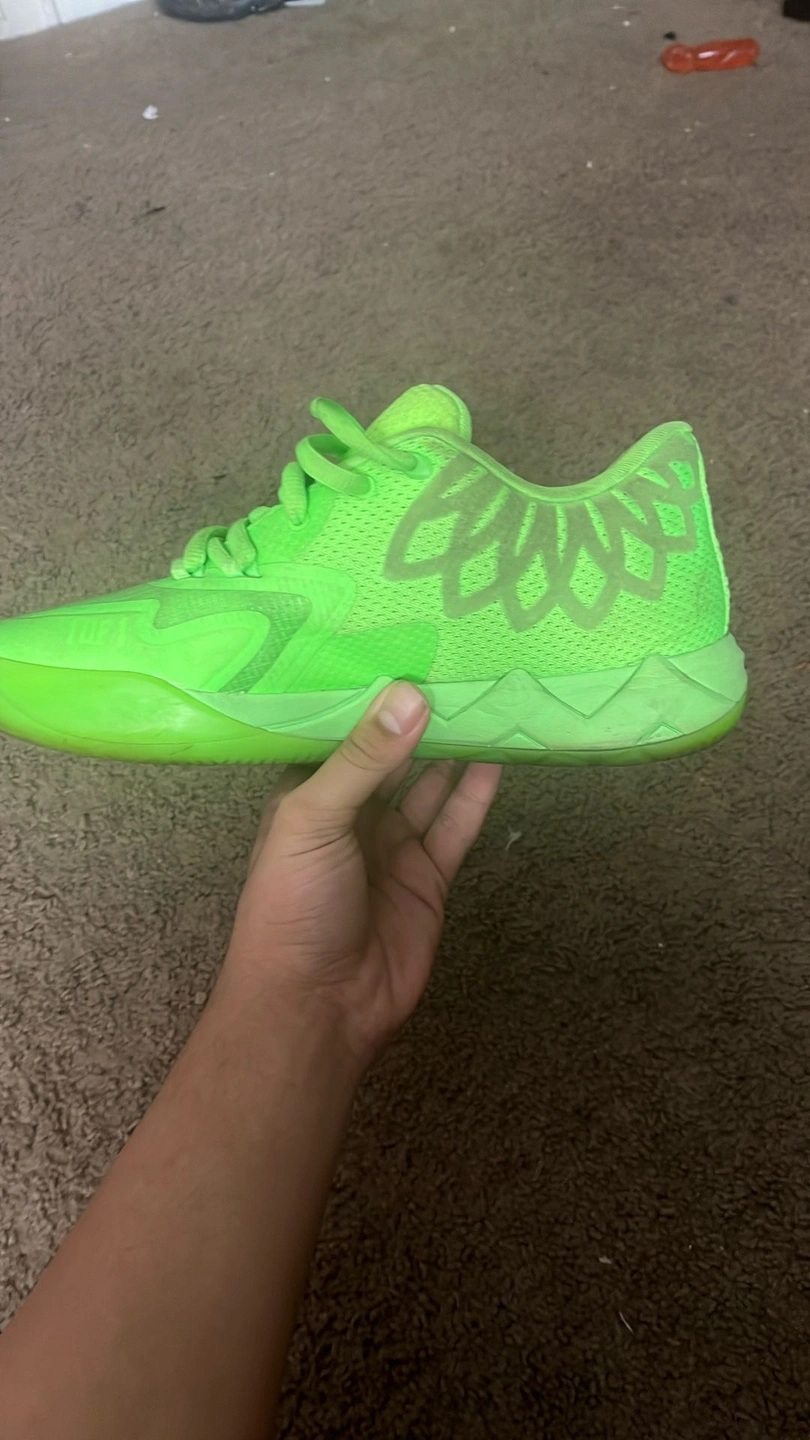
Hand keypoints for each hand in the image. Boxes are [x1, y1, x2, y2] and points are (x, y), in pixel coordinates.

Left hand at [220, 682, 500, 1069]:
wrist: (317, 1006)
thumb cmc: (292, 907)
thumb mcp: (314, 821)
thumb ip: (364, 760)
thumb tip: (411, 695)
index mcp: (307, 794)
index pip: (341, 731)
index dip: (370, 693)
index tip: (405, 642)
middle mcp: (350, 814)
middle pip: (393, 754)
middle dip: (421, 715)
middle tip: (461, 661)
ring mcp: (392, 846)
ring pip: (430, 785)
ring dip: (455, 747)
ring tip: (489, 695)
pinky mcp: (429, 877)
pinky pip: (456, 825)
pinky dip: (477, 793)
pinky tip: (499, 755)